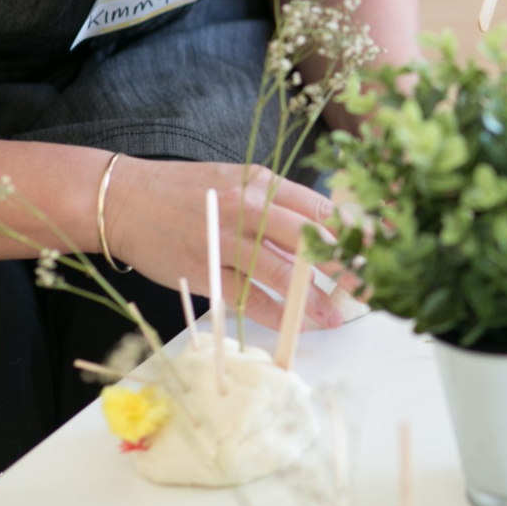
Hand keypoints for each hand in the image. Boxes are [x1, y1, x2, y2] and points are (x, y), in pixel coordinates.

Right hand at [106, 157, 360, 332]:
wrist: (126, 200)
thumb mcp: (238, 180)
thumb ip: (277, 202)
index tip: (380, 248)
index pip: (321, 208)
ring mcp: (227, 240)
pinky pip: (250, 297)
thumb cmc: (187, 190)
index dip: (354, 231)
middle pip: (310, 239)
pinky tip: (297, 325)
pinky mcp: (206, 271)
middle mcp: (250, 208)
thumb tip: (323, 229)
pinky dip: (277, 313)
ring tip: (338, 314)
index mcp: (263, 182)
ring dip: (315, 297)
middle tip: (370, 284)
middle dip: (345, 265)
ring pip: (284, 272)